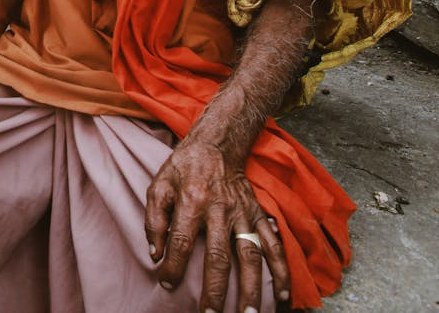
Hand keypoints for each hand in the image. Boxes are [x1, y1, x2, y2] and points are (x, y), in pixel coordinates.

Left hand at [145, 137, 288, 312]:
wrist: (217, 143)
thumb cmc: (184, 167)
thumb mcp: (160, 184)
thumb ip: (154, 218)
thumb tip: (155, 253)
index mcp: (192, 201)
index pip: (181, 241)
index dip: (173, 266)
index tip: (167, 284)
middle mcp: (220, 209)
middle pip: (218, 255)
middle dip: (214, 289)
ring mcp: (242, 213)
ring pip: (249, 255)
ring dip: (251, 288)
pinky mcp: (257, 214)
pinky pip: (273, 243)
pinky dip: (281, 269)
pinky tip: (283, 295)